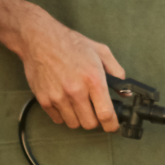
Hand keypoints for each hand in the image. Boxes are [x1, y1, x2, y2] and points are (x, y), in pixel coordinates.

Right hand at [20, 12, 125, 131]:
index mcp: (93, 79)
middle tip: (93, 108)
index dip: (112, 124)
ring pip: (73, 124)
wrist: (40, 39)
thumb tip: (125, 91)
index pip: (106, 114)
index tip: (112, 125)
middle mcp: (76, 91)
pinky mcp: (44, 100)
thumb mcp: (100, 51)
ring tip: (77, 103)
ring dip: (78, 117)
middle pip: (90, 124)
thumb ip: (116, 72)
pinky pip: (58, 119)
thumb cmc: (70, 44)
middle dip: (94, 119)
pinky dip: (63, 114)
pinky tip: (65, 101)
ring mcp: (58, 97)